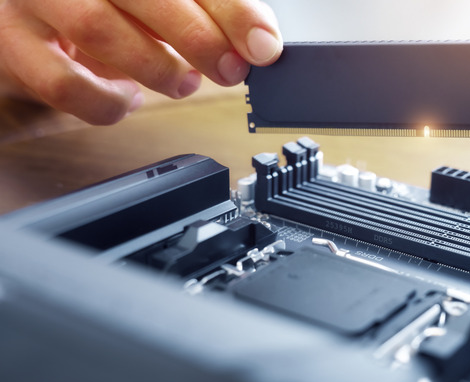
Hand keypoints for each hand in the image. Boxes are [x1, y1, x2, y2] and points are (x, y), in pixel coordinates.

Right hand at [0, 0, 281, 124]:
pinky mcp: (12, 42)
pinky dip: (108, 102)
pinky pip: (64, 83)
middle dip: (200, 38)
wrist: (30, 12)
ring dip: (157, 69)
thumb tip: (259, 43)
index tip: (264, 46)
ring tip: (183, 82)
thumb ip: (211, 9)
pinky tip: (127, 97)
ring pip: (99, 29)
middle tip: (229, 70)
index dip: (233, 9)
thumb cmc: (112, 3)